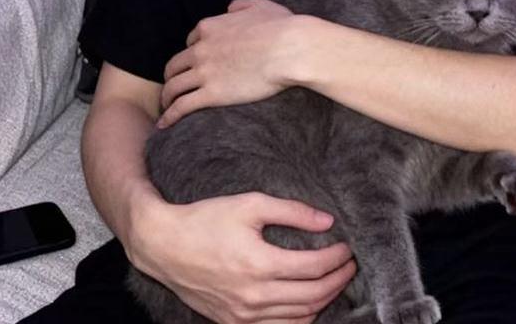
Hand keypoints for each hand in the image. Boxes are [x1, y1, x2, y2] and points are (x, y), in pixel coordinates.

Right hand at [127, 190, 356, 323]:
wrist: (165, 246)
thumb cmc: (206, 219)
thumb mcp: (250, 203)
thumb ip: (291, 211)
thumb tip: (327, 221)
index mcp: (260, 264)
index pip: (314, 267)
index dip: (337, 257)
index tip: (348, 246)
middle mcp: (254, 296)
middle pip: (313, 295)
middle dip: (338, 279)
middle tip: (350, 264)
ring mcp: (243, 315)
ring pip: (299, 317)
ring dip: (324, 300)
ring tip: (335, 280)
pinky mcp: (234, 323)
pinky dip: (301, 318)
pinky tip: (308, 302)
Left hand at [157, 0, 301, 128]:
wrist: (289, 49)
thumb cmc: (281, 27)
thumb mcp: (260, 5)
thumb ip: (241, 4)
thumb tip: (230, 9)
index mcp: (211, 27)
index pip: (191, 41)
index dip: (192, 53)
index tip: (195, 63)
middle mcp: (201, 48)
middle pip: (175, 65)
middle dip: (172, 75)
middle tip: (175, 86)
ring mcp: (204, 72)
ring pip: (173, 86)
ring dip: (167, 98)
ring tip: (166, 107)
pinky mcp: (211, 94)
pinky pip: (182, 106)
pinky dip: (170, 116)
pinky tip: (164, 125)